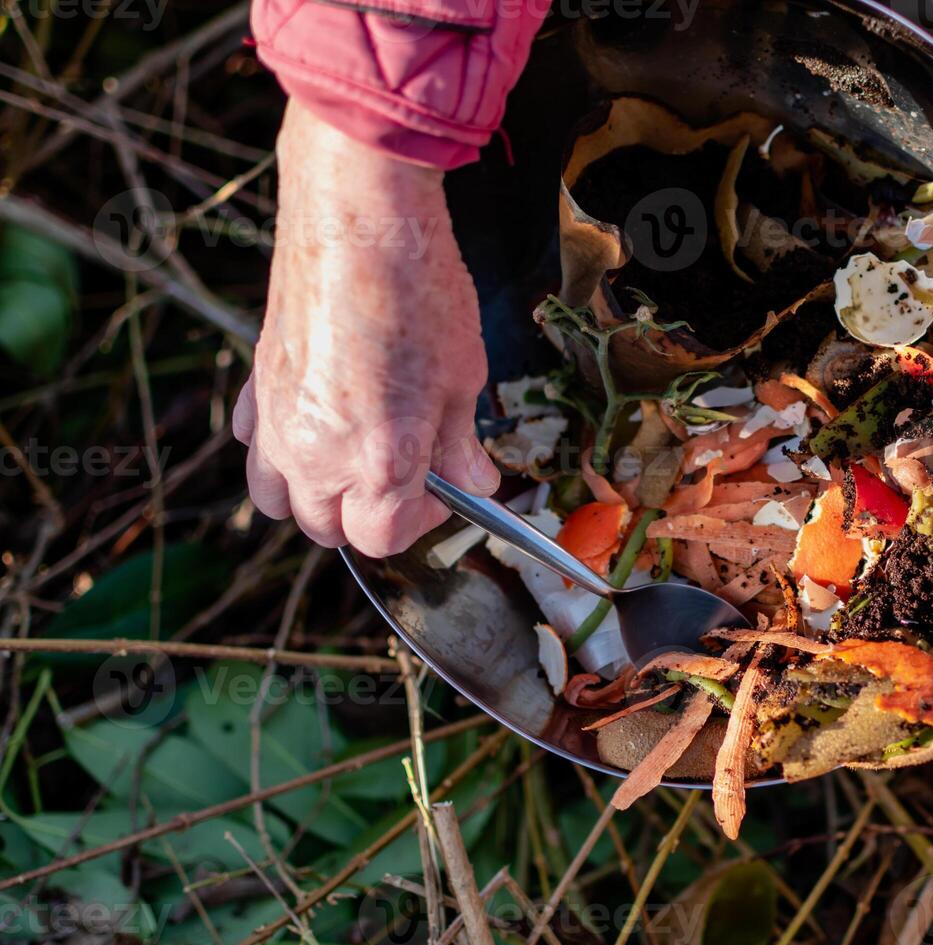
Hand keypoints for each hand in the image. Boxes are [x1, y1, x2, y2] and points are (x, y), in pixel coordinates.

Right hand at [232, 101, 498, 556]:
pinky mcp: (257, 384)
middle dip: (370, 516)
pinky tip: (316, 423)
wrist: (358, 217)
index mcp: (378, 461)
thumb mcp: (463, 375)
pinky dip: (280, 452)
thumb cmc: (419, 288)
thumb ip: (459, 442)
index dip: (419, 522)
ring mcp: (277, 422)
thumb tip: (474, 481)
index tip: (443, 492)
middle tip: (408, 479)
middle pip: (328, 528)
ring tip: (357, 463)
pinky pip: (255, 446)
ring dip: (317, 496)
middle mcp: (317, 454)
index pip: (384, 536)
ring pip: (278, 499)